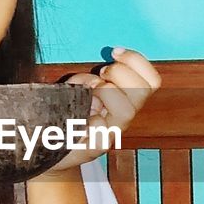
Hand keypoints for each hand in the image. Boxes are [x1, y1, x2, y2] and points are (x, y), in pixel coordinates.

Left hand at [43, 47, 161, 174]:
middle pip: (144, 91)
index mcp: (124, 100)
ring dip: (106, 93)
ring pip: (127, 111)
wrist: (51, 152)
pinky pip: (101, 132)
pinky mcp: (96, 149)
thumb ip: (85, 80)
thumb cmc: (64, 116)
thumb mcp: (75, 89)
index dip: (137, 61)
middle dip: (121, 73)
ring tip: (89, 95)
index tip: (114, 51)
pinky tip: (77, 119)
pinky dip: (90, 120)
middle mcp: (123, 117)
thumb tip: (94, 81)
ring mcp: (112, 134)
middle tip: (100, 74)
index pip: (151, 80)